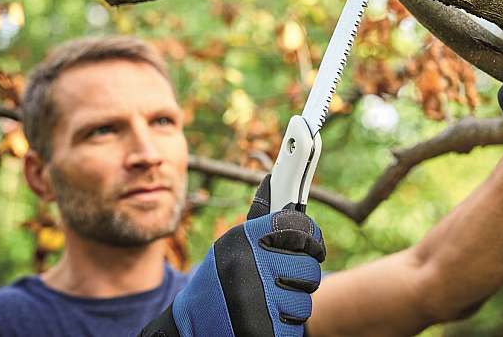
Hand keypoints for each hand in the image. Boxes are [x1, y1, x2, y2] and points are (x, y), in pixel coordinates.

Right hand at [140, 174, 324, 336]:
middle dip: (302, 276)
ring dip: (293, 303)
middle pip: (309, 266)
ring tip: (269, 301)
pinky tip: (266, 319)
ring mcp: (256, 300)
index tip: (313, 242)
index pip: (296, 224)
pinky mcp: (262, 330)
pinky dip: (285, 324)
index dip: (312, 234)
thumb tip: (276, 180)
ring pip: (305, 299)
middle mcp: (248, 266)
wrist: (189, 326)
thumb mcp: (230, 247)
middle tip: (284, 279)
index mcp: (241, 239)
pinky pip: (296, 324)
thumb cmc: (217, 281)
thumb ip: (259, 222)